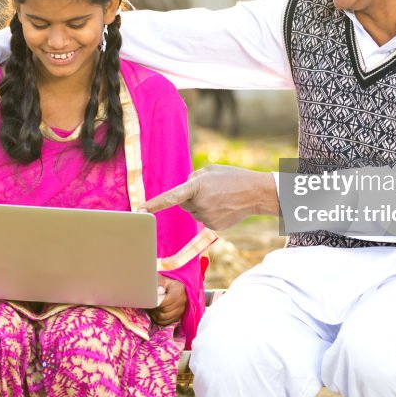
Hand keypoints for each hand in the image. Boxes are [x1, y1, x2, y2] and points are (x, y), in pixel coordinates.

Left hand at [138, 164, 277, 229]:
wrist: (256, 193)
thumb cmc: (233, 178)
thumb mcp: (210, 170)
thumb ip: (193, 178)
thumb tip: (183, 191)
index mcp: (197, 186)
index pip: (171, 197)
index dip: (154, 204)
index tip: (139, 211)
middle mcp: (199, 203)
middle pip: (183, 203)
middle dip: (191, 197)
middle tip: (211, 190)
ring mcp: (207, 217)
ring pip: (193, 212)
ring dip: (201, 205)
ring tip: (220, 198)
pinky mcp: (213, 226)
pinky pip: (204, 219)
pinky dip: (211, 213)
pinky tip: (224, 207)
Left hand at [148, 276, 186, 325]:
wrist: (172, 289)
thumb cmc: (164, 284)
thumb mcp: (161, 280)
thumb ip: (157, 284)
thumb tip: (152, 292)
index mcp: (179, 289)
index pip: (168, 300)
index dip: (158, 302)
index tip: (151, 301)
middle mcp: (183, 300)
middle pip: (165, 310)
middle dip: (155, 308)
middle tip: (149, 305)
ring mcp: (181, 310)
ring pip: (164, 317)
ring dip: (155, 314)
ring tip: (151, 308)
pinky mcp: (177, 318)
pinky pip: (165, 322)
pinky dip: (158, 320)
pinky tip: (155, 313)